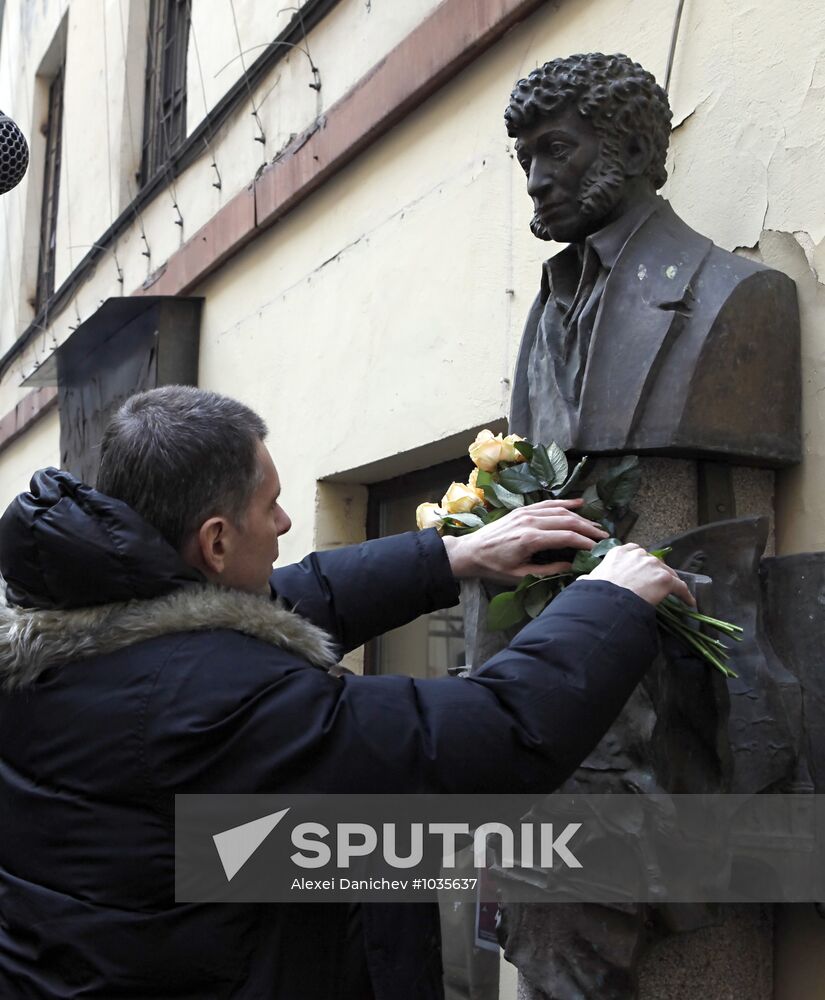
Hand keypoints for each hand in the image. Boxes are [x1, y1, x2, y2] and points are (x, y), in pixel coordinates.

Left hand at [442, 499, 608, 583]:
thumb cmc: (493, 568)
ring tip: (596, 525)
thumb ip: (548, 571)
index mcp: (530, 539)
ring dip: (580, 516)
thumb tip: (571, 566)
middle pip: (567, 521)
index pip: (566, 537)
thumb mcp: (521, 575)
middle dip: (588, 529)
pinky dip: (564, 503)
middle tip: (604, 537)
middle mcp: (529, 521)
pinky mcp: (521, 510)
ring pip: (559, 510)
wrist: (469, 552)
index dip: (585, 542)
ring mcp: (525, 513)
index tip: (598, 549)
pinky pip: (547, 504)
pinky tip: (579, 504)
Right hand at [581, 542, 695, 606]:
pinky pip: (680, 587)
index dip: (638, 562)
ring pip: (667, 572)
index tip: (640, 570)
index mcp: (619, 552)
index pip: (633, 551)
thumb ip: (589, 577)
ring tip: (673, 592)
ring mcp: (653, 565)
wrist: (609, 601)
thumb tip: (583, 580)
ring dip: (669, 581)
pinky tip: (689, 603)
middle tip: (654, 583)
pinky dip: (685, 595)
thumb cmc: (597, 592)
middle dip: (654, 571)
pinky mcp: (665, 579)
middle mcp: (638, 554)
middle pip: (652, 561)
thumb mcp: (589, 580)